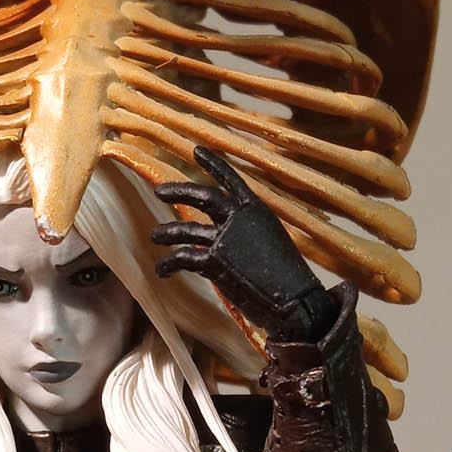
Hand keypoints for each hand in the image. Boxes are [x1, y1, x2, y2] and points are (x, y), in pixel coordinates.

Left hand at [152, 147, 337, 341]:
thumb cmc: (288, 278)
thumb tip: (222, 242)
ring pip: (187, 229)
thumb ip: (247, 236)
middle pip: (203, 197)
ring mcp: (226, 238)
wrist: (296, 300)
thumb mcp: (271, 244)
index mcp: (257, 211)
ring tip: (155, 235)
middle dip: (178, 191)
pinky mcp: (215, 260)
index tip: (198, 151)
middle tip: (160, 191)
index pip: (233, 181)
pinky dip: (169, 263)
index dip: (214, 164)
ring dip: (167, 232)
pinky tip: (162, 270)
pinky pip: (183, 258)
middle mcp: (240, 218)